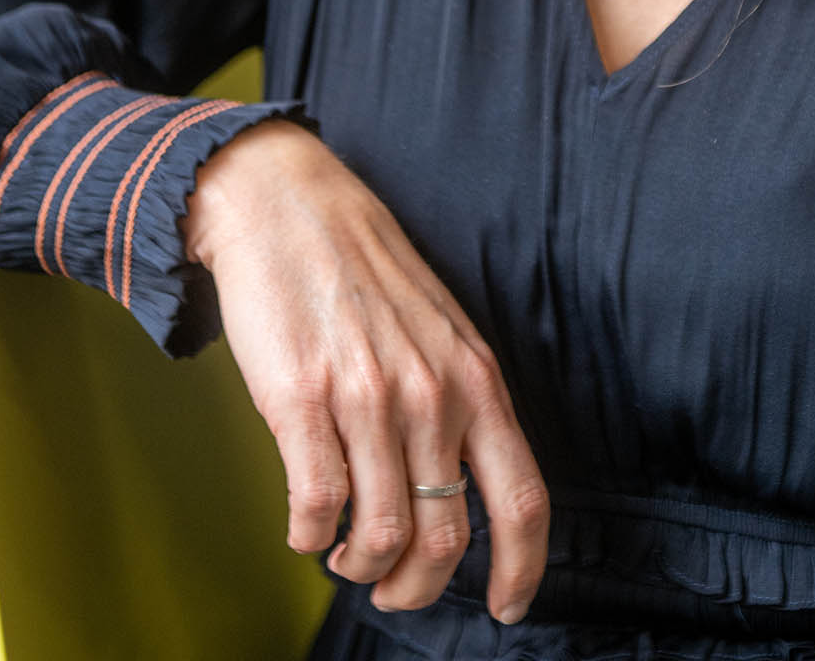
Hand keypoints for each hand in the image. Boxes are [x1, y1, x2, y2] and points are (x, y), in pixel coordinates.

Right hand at [185, 121, 548, 616]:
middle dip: (418, 588)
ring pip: (382, 536)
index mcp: (477, 378)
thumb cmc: (366, 273)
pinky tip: (305, 527)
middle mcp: (433, 393)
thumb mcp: (443, 332)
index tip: (507, 606)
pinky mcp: (303, 401)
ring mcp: (369, 398)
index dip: (522, 568)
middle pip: (447, 540)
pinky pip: (316, 508)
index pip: (523, 498)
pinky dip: (309, 538)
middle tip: (392, 589)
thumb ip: (460, 405)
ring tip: (343, 554)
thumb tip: (462, 494)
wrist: (291, 207)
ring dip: (360, 567)